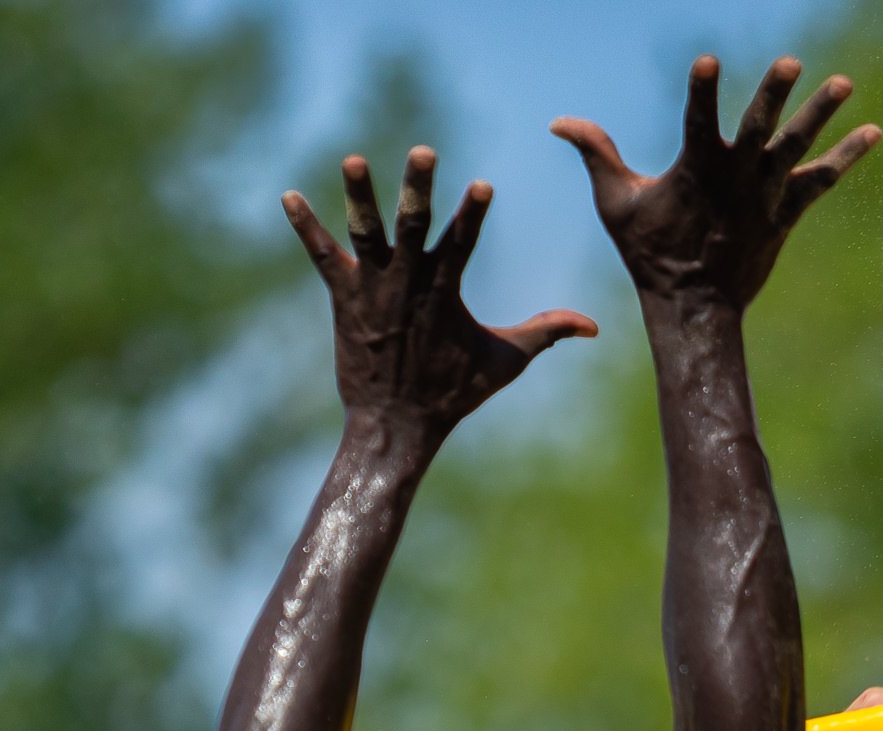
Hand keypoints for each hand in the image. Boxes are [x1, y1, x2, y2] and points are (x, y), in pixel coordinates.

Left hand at [283, 148, 595, 437]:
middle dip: (417, 189)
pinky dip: (305, 228)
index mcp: (445, 293)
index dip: (472, 214)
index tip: (481, 184)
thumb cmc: (454, 393)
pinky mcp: (343, 299)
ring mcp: (372, 290)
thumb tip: (595, 327)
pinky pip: (322, 257)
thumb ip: (547, 333)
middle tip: (422, 153)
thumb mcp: (506, 363)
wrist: (395, 426)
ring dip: (359, 196)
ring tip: (353, 160)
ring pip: (366, 233)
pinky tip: (287, 197)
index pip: (463, 244)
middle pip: (413, 226)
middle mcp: (408, 284)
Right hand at [553, 55, 879, 309]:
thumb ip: (595, 153)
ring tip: (845, 82)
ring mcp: (765, 195)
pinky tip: (873, 131)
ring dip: (820, 114)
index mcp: (696, 170)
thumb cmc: (650, 254)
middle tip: (790, 62)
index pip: (697, 120)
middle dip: (774, 95)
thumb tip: (558, 121)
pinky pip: (821, 181)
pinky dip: (847, 157)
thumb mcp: (616, 203)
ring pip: (796, 148)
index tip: (708, 61)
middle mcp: (736, 178)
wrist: (694, 307)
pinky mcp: (786, 212)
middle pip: (760, 128)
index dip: (702, 92)